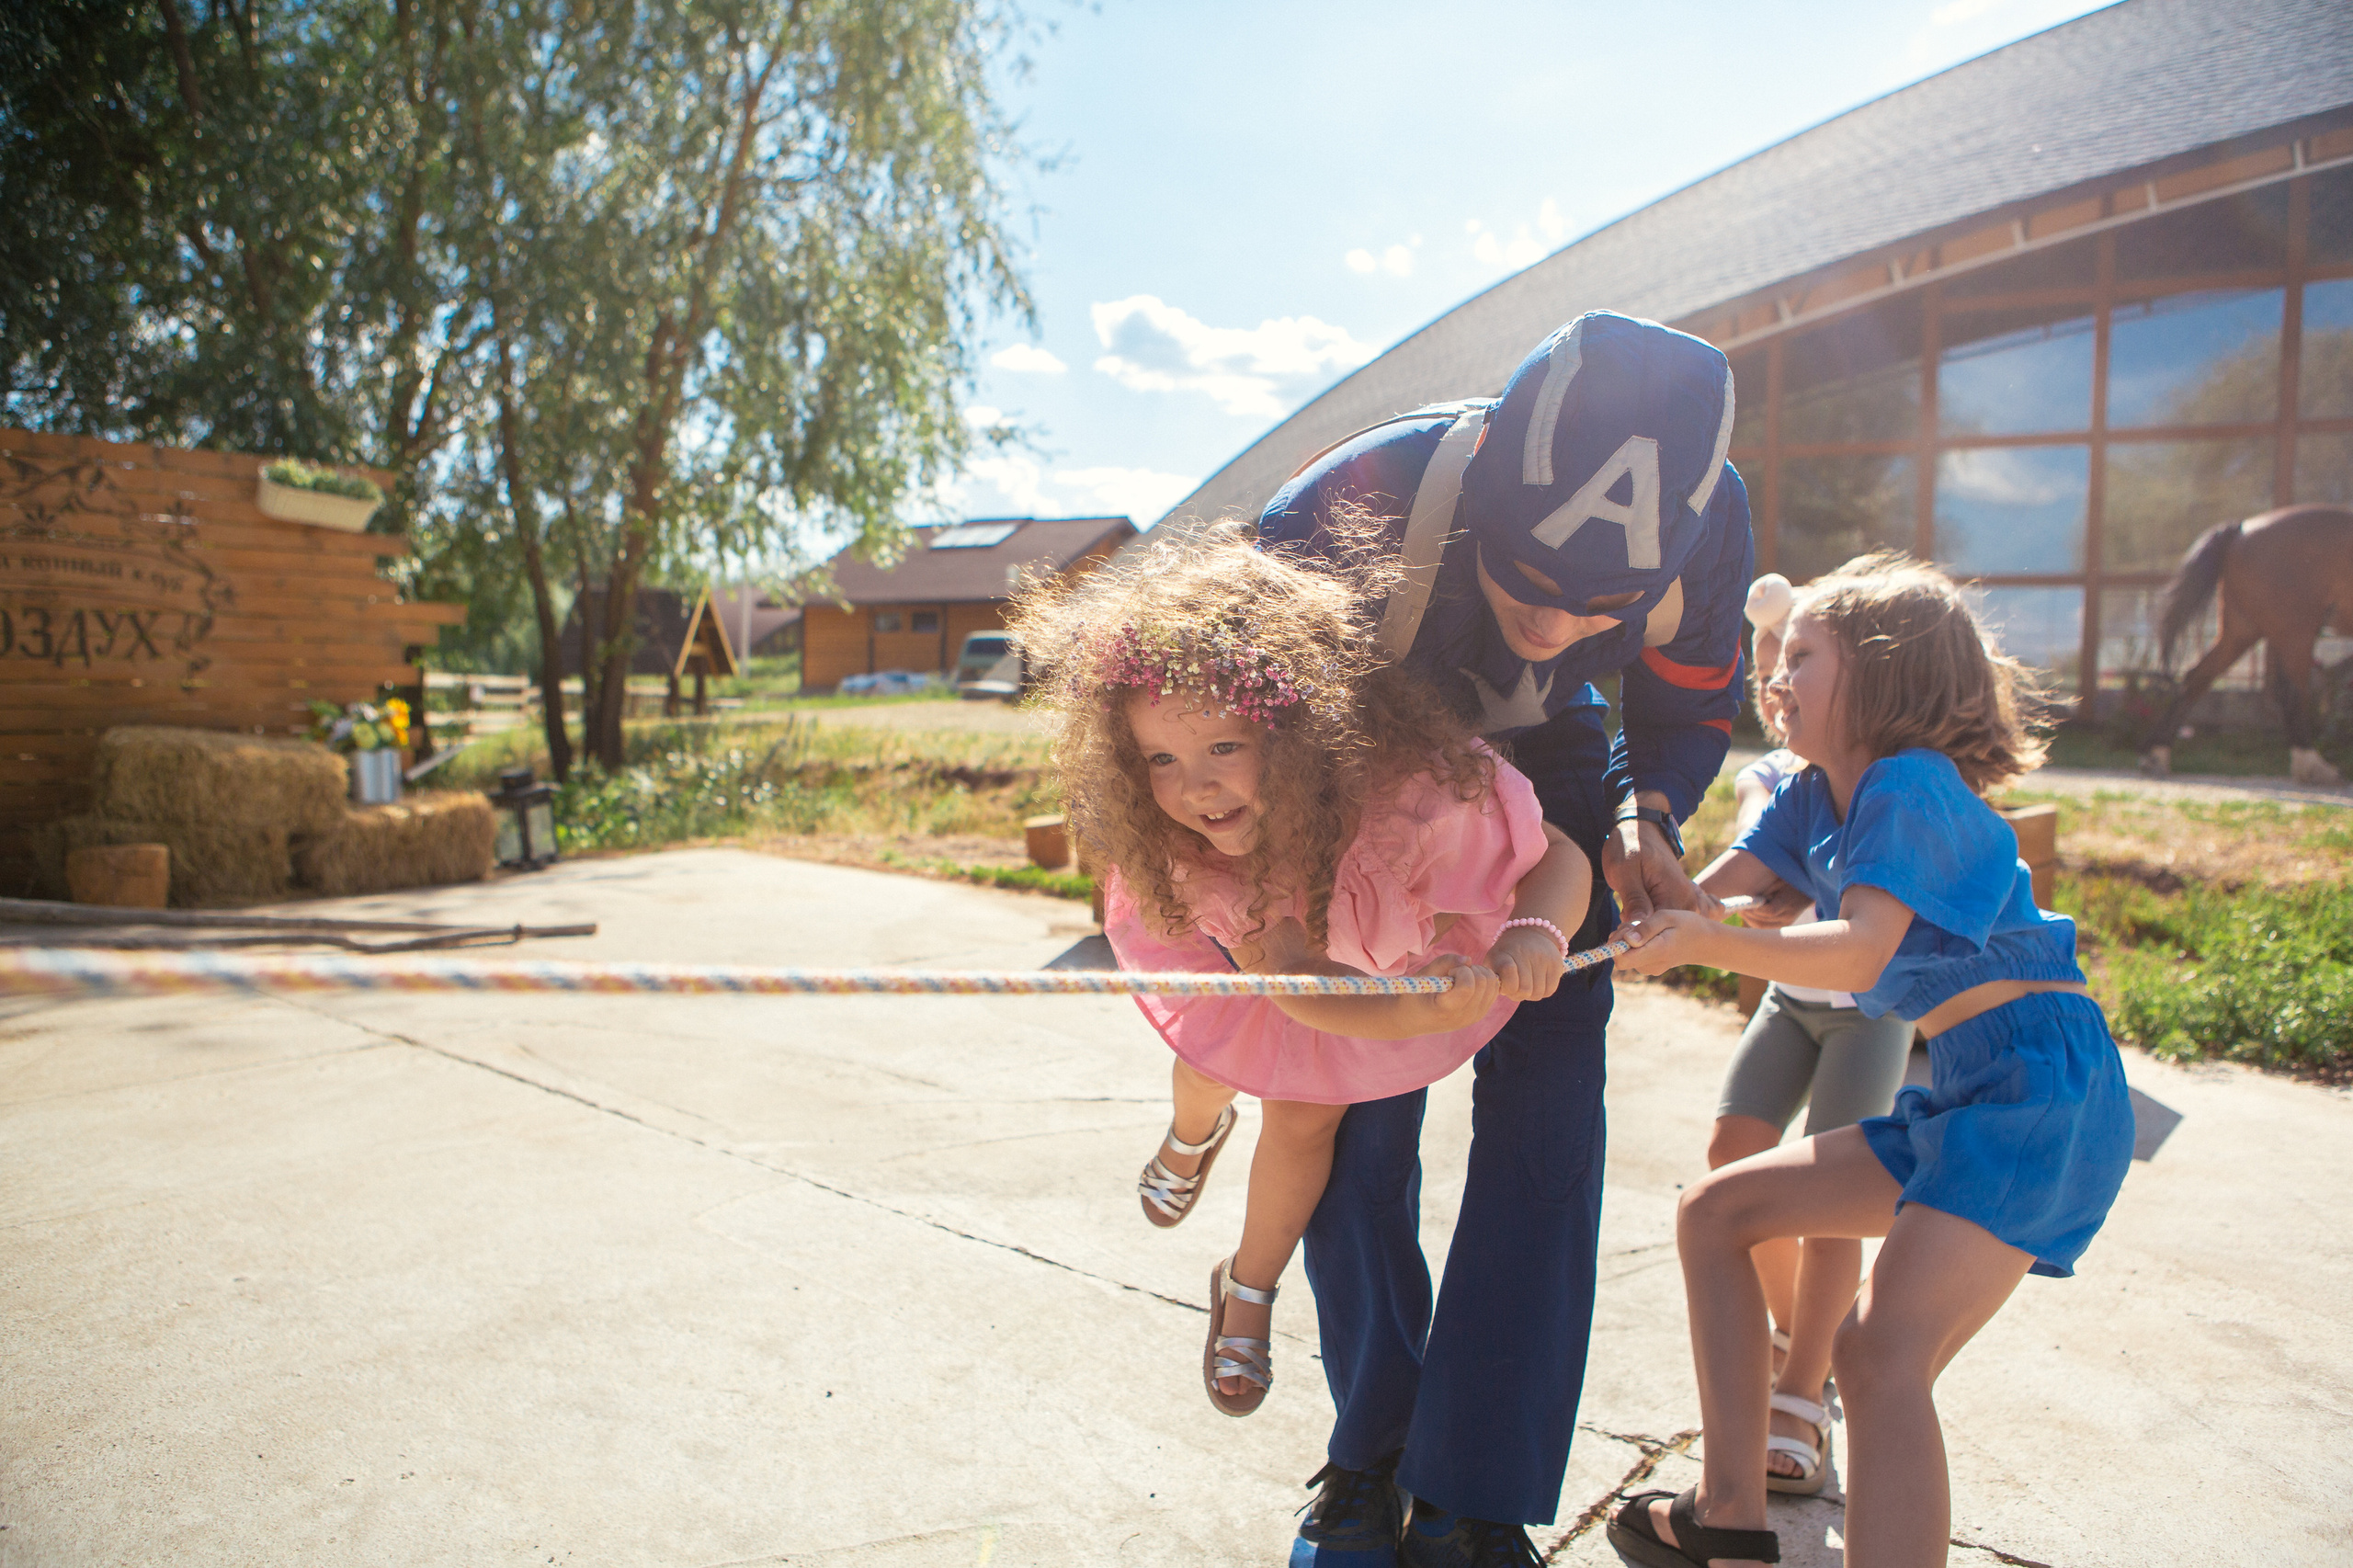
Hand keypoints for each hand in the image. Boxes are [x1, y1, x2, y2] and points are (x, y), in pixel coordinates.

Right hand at [1403, 952, 1500, 1032]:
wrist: (1412, 1020)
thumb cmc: (1414, 995)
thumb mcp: (1423, 975)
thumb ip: (1444, 962)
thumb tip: (1469, 959)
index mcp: (1446, 1009)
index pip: (1468, 987)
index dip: (1461, 971)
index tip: (1449, 973)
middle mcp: (1464, 1016)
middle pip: (1484, 982)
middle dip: (1471, 970)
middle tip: (1455, 973)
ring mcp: (1474, 1017)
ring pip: (1493, 985)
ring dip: (1479, 973)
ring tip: (1462, 977)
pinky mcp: (1480, 1014)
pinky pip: (1494, 991)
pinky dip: (1485, 981)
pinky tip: (1469, 982)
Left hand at [1488, 926, 1566, 1002]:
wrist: (1529, 932)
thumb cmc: (1506, 954)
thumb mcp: (1493, 961)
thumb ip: (1492, 977)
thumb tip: (1504, 991)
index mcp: (1504, 954)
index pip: (1510, 983)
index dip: (1507, 988)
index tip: (1504, 983)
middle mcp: (1525, 953)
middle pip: (1525, 991)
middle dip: (1518, 994)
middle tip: (1515, 986)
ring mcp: (1543, 958)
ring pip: (1538, 993)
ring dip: (1530, 994)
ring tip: (1525, 983)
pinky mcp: (1556, 963)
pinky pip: (1549, 990)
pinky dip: (1542, 991)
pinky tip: (1536, 982)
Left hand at [1601, 811, 1718, 924]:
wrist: (1640, 827)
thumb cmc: (1629, 844)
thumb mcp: (1625, 870)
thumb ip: (1634, 899)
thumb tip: (1636, 930)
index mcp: (1677, 894)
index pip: (1661, 931)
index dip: (1636, 937)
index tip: (1617, 933)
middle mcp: (1688, 900)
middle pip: (1666, 934)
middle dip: (1641, 935)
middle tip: (1618, 925)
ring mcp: (1685, 900)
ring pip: (1665, 930)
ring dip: (1645, 929)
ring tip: (1626, 914)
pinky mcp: (1677, 900)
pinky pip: (1666, 921)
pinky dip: (1649, 922)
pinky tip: (1635, 911)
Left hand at [1609, 908, 1713, 976]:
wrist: (1705, 942)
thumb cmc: (1687, 925)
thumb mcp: (1667, 917)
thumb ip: (1645, 928)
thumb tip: (1626, 940)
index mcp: (1655, 953)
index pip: (1621, 960)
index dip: (1616, 944)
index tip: (1628, 927)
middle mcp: (1650, 966)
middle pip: (1620, 957)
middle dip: (1621, 938)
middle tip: (1638, 923)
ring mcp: (1650, 969)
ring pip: (1625, 956)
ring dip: (1627, 940)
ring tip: (1646, 928)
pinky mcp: (1649, 968)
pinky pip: (1632, 956)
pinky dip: (1634, 945)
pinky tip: (1648, 935)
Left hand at [1735, 880, 1812, 929]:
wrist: (1809, 890)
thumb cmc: (1791, 881)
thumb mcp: (1780, 880)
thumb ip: (1767, 888)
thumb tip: (1749, 896)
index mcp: (1788, 902)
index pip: (1769, 911)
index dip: (1754, 908)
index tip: (1744, 902)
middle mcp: (1787, 916)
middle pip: (1762, 921)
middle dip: (1748, 914)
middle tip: (1737, 906)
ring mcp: (1786, 922)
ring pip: (1762, 926)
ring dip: (1749, 919)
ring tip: (1741, 910)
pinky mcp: (1783, 925)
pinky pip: (1765, 927)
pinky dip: (1754, 921)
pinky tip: (1748, 914)